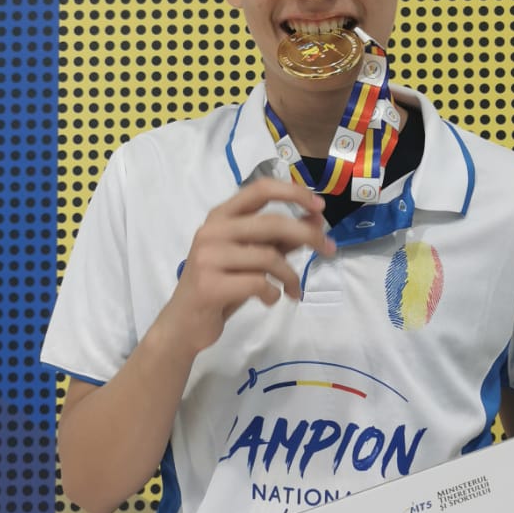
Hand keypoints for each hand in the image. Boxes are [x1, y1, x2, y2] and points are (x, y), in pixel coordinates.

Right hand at [164, 176, 334, 355]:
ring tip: (293, 289)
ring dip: (291, 276)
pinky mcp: (209, 284)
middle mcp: (212, 230)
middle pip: (272, 223)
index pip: (260, 189)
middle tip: (329, 249)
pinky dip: (273, 293)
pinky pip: (258, 283)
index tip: (320, 207)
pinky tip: (269, 299)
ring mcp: (208, 256)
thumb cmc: (222, 285)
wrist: (185, 323)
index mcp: (221, 216)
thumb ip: (278, 238)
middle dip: (308, 235)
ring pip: (269, 257)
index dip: (294, 193)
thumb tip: (315, 221)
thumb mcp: (251, 257)